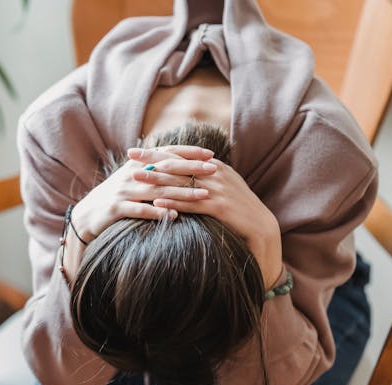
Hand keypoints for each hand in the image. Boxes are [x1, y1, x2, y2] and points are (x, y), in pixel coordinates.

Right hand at [70, 145, 216, 241]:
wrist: (87, 214)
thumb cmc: (116, 196)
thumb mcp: (133, 178)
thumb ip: (153, 169)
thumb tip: (179, 160)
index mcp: (137, 164)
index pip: (167, 153)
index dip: (188, 153)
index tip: (210, 155)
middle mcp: (131, 174)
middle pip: (166, 170)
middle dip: (191, 170)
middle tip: (213, 171)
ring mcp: (124, 191)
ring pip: (157, 190)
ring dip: (182, 193)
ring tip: (203, 196)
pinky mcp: (116, 208)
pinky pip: (140, 210)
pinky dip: (158, 213)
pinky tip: (175, 216)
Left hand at [128, 149, 282, 288]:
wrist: (261, 226)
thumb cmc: (237, 208)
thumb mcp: (222, 186)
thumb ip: (203, 177)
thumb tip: (181, 171)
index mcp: (214, 166)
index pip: (180, 155)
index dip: (157, 152)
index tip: (136, 150)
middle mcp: (215, 174)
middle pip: (178, 164)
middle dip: (152, 160)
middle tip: (130, 157)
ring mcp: (218, 190)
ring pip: (182, 182)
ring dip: (157, 179)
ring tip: (137, 178)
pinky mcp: (220, 207)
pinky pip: (192, 203)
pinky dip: (173, 202)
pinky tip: (157, 202)